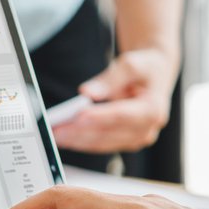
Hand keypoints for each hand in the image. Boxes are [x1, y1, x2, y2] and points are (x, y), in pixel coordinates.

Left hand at [51, 48, 175, 152]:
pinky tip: (63, 136)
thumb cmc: (144, 68)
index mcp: (153, 110)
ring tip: (54, 134)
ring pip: (101, 143)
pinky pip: (100, 144)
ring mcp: (136, 139)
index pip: (121, 115)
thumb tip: (87, 92)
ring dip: (76, 140)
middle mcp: (146, 130)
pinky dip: (81, 141)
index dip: (99, 117)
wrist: (155, 75)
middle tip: (55, 128)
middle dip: (79, 132)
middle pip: (107, 134)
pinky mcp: (124, 142)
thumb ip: (109, 79)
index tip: (77, 116)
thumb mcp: (131, 64)